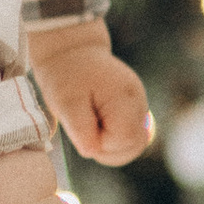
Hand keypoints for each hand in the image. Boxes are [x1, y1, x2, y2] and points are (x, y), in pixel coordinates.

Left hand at [29, 24, 153, 165]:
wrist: (71, 52)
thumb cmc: (66, 76)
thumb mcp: (65, 101)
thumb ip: (79, 127)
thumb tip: (92, 151)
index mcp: (124, 98)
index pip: (124, 139)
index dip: (102, 143)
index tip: (82, 129)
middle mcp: (138, 101)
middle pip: (136, 144)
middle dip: (109, 149)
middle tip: (86, 133)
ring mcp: (138, 104)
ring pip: (136, 143)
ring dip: (112, 146)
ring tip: (91, 129)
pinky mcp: (133, 108)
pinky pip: (130, 135)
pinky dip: (114, 138)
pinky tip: (97, 125)